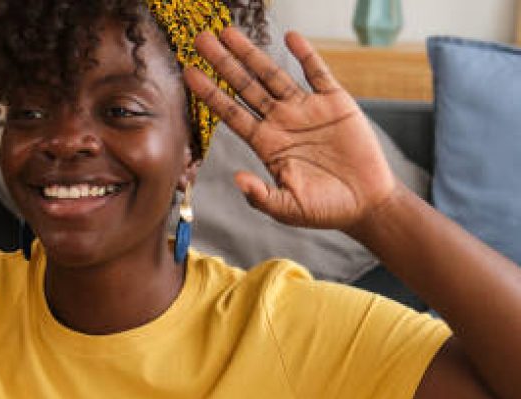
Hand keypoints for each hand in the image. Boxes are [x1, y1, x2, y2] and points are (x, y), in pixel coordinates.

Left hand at [186, 28, 399, 231]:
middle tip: (201, 38)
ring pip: (273, 75)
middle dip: (223, 63)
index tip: (188, 73)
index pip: (230, 113)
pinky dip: (305, 55)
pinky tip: (290, 38)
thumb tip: (237, 179)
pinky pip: (318, 73)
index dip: (210, 93)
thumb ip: (261, 196)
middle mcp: (280, 121)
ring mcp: (306, 110)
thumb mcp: (288, 208)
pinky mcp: (335, 103)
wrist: (365, 203)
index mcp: (266, 144)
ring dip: (252, 53)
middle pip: (245, 86)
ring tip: (229, 32)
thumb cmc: (324, 209)